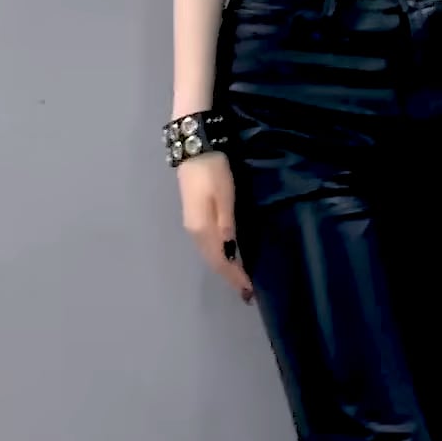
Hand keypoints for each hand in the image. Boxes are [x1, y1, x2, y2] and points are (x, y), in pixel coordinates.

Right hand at [179, 151, 253, 303]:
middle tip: (246, 291)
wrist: (194, 149)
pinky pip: (206, 246)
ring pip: (208, 255)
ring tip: (238, 278)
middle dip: (229, 276)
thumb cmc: (213, 171)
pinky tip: (226, 256)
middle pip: (212, 261)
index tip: (249, 290)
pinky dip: (217, 256)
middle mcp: (194, 232)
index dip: (234, 276)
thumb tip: (229, 251)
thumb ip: (227, 223)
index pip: (220, 260)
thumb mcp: (225, 195)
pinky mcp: (193, 218)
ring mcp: (191, 225)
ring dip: (223, 268)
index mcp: (203, 228)